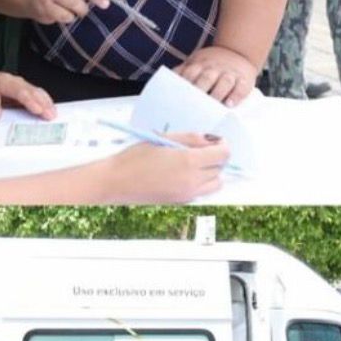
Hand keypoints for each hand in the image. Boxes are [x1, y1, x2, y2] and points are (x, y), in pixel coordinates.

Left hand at [0, 72, 55, 119]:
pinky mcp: (8, 91)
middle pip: (24, 86)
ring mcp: (5, 84)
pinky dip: (38, 100)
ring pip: (27, 88)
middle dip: (39, 100)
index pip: (12, 87)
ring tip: (52, 113)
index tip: (37, 109)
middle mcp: (0, 79)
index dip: (26, 98)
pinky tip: (47, 108)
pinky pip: (26, 92)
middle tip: (50, 114)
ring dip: (42, 100)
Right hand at [109, 134, 228, 201]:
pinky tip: (183, 173)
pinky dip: (200, 182)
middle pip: (221, 169)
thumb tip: (211, 140)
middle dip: (217, 158)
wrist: (116, 182)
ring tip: (195, 163)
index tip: (218, 141)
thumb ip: (191, 138)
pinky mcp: (181, 202)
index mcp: (188, 161)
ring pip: (215, 184)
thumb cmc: (134, 157)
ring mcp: (187, 194)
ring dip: (212, 172)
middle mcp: (192, 181)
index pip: (223, 154)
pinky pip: (201, 192)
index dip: (224, 145)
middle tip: (204, 149)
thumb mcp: (163, 138)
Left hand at [175, 45, 256, 106]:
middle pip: (206, 78)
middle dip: (200, 90)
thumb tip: (162, 87)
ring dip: (218, 94)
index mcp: (199, 64)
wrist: (237, 52)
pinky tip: (230, 105)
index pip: (190, 73)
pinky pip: (241, 88)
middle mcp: (214, 68)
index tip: (177, 98)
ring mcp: (229, 73)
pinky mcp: (244, 80)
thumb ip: (181, 73)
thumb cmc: (210, 65)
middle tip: (193, 107)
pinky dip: (236, 96)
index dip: (184, 84)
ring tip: (213, 107)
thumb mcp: (194, 63)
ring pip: (225, 82)